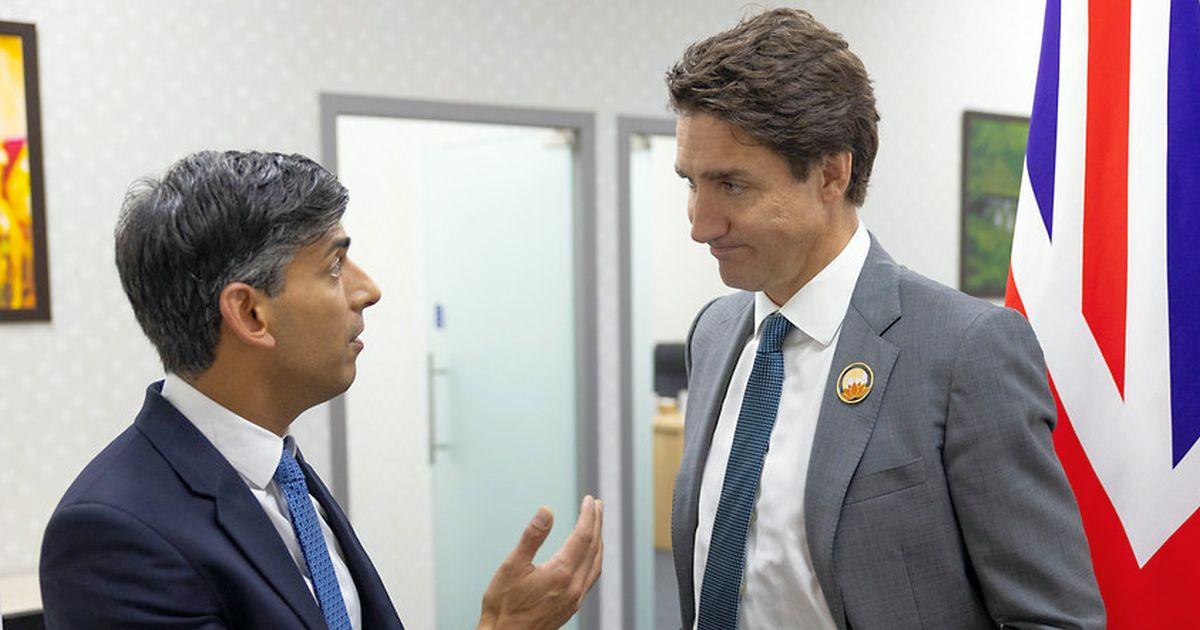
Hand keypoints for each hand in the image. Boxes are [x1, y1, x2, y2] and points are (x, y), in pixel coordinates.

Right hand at [476, 495, 603, 629]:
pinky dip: (594, 559)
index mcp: (562, 573)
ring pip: (596, 563)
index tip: (589, 500)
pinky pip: (591, 577)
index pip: (583, 536)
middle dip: (597, 523)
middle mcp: (574, 586)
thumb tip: (547, 510)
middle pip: (594, 547)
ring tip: (596, 525)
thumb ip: (532, 537)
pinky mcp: (571, 607)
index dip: (588, 515)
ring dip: (599, 541)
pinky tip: (588, 556)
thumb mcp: (512, 565)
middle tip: (596, 505)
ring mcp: (575, 599)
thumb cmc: (503, 605)